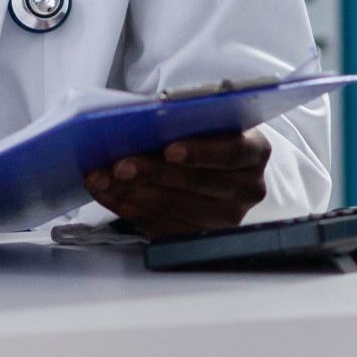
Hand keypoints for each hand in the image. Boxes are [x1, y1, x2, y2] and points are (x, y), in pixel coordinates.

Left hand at [85, 129, 270, 239]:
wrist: (212, 164)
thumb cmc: (206, 135)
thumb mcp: (207, 121)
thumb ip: (187, 121)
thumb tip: (143, 121)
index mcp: (255, 151)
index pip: (232, 152)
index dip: (201, 152)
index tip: (169, 149)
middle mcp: (247, 188)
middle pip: (198, 183)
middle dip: (153, 173)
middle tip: (120, 165)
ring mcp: (226, 218)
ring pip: (174, 207)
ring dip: (131, 192)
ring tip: (102, 178)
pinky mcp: (199, 236)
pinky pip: (159, 226)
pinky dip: (127, 208)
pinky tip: (108, 194)